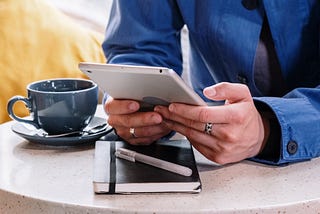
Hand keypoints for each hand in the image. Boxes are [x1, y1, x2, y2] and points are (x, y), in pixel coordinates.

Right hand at [104, 97, 170, 144]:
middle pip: (128, 121)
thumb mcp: (130, 92)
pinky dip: (156, 133)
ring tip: (164, 121)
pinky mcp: (133, 140)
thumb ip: (134, 92)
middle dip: (144, 119)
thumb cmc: (131, 98)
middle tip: (157, 116)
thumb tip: (148, 86)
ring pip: (138, 132)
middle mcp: (115, 120)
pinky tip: (164, 127)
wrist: (129, 110)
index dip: (124, 106)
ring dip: (154, 127)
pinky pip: (145, 139)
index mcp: (111, 107)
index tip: (136, 104)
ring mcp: (124, 131)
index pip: (113, 107)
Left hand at [154, 82, 268, 164]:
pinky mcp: (218, 157)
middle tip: (161, 110)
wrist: (257, 138)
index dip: (185, 110)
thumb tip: (206, 92)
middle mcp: (230, 135)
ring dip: (176, 127)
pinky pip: (197, 145)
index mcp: (236, 117)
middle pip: (194, 125)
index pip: (203, 114)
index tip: (172, 105)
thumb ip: (226, 88)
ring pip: (193, 136)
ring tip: (166, 118)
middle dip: (175, 117)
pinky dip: (186, 136)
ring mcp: (223, 149)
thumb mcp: (243, 94)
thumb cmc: (246, 114)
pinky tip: (179, 128)